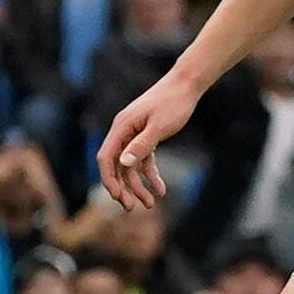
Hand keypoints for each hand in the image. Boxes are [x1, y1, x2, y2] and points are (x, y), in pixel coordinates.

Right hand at [95, 71, 205, 220]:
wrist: (187, 85)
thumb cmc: (173, 103)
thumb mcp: (159, 127)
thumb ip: (141, 145)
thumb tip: (124, 164)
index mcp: (122, 127)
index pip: (106, 157)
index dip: (109, 179)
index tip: (117, 197)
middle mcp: (124, 131)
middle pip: (116, 165)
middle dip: (122, 188)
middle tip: (130, 208)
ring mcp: (134, 134)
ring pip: (130, 166)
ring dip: (137, 186)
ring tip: (150, 204)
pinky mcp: (146, 136)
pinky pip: (143, 160)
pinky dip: (150, 175)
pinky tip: (160, 189)